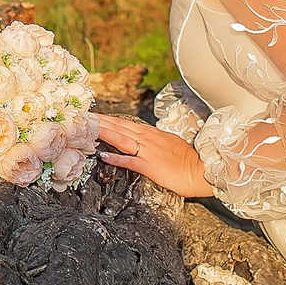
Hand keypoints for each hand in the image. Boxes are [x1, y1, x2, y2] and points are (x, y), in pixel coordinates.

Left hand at [94, 115, 210, 199]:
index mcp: (152, 134)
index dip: (108, 119)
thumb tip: (142, 140)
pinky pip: (130, 161)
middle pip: (119, 127)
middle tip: (83, 117)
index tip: (94, 115)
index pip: (125, 123)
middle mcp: (148, 139)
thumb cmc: (188, 159)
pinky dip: (116, 158)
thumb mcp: (169, 143)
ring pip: (121, 139)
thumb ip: (154, 140)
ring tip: (88, 129)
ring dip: (104, 133)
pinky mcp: (150, 166)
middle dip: (100, 122)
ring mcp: (148, 152)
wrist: (202, 169)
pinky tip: (104, 156)